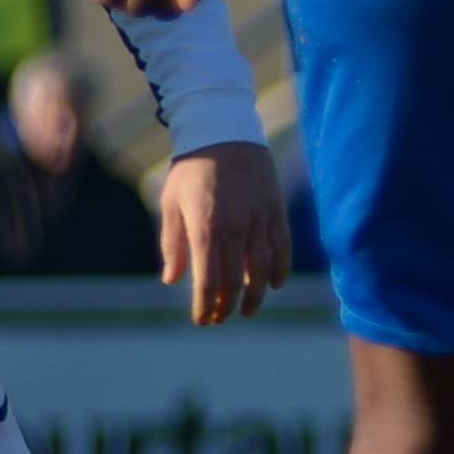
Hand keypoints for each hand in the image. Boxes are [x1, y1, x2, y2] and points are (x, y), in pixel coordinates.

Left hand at [157, 143, 289, 327]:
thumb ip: (173, 244)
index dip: (205, 306)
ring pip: (262, 269)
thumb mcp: (172, 204)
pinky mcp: (275, 211)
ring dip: (256, 296)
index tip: (202, 320)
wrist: (225, 133)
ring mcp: (259, 220)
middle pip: (235, 281)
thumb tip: (172, 280)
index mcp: (204, 229)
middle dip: (227, 306)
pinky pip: (282, 247)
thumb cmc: (191, 170)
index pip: (207, 281)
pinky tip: (274, 284)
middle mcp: (234, 229)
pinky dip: (280, 269)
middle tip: (220, 318)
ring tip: (249, 311)